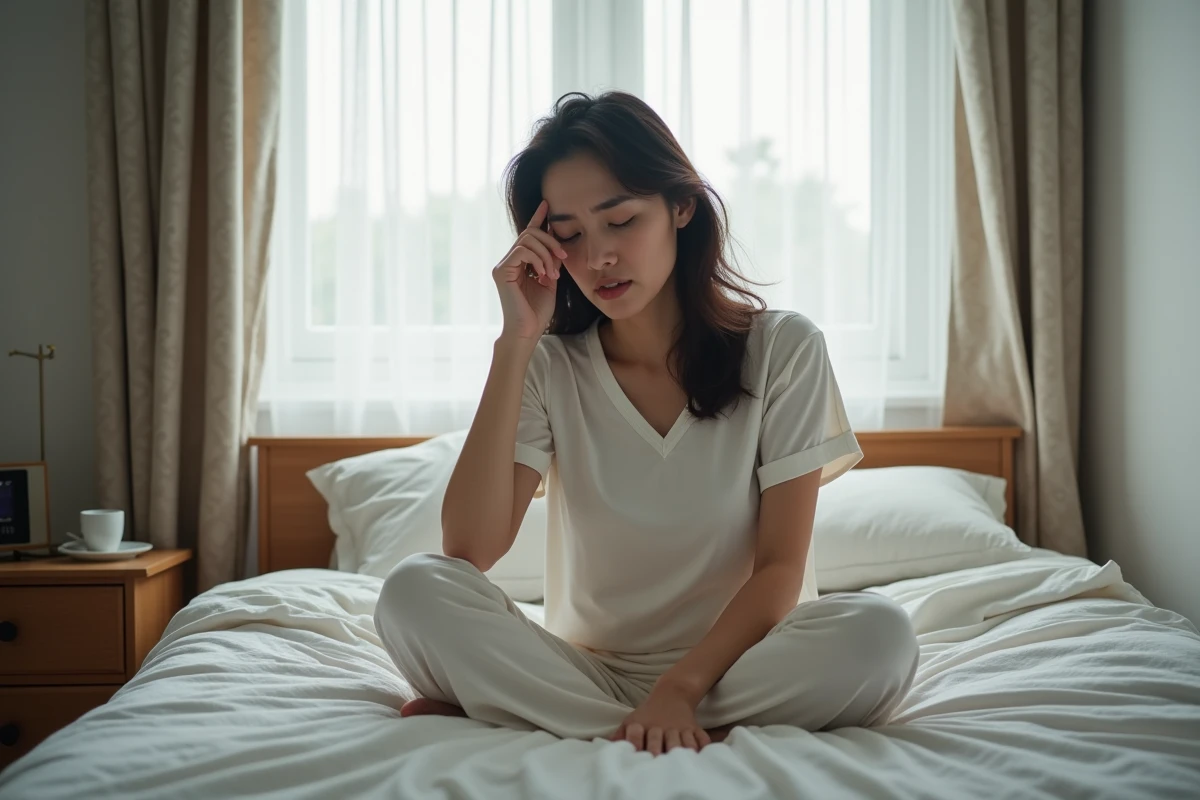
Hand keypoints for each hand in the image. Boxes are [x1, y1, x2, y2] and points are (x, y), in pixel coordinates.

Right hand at [493, 199, 566, 340]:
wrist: (528, 331)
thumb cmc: (538, 311)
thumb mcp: (550, 280)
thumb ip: (551, 261)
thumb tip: (557, 241)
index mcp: (519, 263)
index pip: (528, 235)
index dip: (538, 218)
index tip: (547, 204)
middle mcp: (509, 261)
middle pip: (530, 233)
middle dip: (551, 241)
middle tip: (563, 256)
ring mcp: (503, 265)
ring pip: (527, 239)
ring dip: (546, 253)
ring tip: (554, 273)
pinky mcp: (502, 271)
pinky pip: (522, 251)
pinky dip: (538, 259)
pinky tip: (544, 274)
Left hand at [609, 683, 712, 754]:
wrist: (671, 694)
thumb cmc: (647, 714)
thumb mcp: (631, 720)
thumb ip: (619, 735)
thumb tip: (603, 747)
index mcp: (645, 726)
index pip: (639, 736)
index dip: (637, 744)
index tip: (638, 755)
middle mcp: (663, 727)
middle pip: (663, 740)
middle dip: (661, 750)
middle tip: (659, 762)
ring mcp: (680, 728)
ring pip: (684, 741)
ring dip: (683, 751)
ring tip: (682, 763)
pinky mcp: (694, 729)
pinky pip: (702, 738)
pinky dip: (703, 746)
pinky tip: (702, 757)